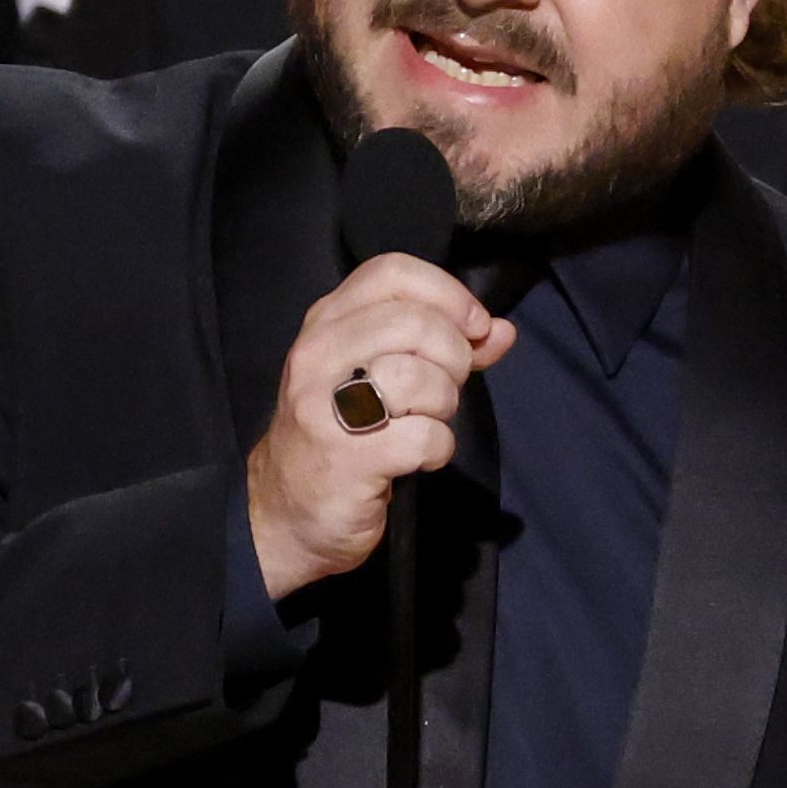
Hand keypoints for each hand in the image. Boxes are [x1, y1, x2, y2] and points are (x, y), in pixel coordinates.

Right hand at [244, 252, 511, 600]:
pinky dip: (438, 449)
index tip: (475, 328)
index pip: (392, 273)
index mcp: (326, 324)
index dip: (448, 294)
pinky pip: (424, 437)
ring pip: (419, 377)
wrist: (286, 514)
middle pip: (413, 321)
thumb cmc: (340, 437)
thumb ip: (441, 348)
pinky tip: (419, 458)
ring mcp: (325, 407)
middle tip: (448, 387)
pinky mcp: (345, 458)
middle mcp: (318, 355)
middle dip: (454, 355)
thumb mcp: (379, 377)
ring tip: (427, 422)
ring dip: (444, 404)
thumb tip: (500, 331)